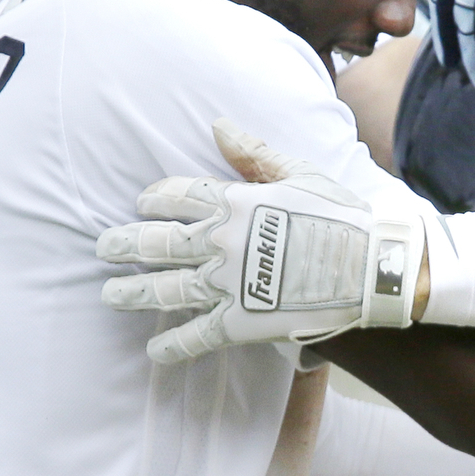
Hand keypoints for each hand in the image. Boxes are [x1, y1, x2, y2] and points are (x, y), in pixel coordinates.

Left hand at [96, 121, 421, 364]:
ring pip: (166, 289)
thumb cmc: (340, 214)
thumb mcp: (298, 172)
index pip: (177, 195)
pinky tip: (155, 351)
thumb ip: (253, 153)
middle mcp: (220, 242)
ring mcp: (227, 284)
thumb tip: (217, 124)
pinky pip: (198, 335)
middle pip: (157, 243)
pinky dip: (174, 345)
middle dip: (124, 245)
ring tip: (110, 295)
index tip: (142, 203)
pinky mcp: (241, 322)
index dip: (154, 198)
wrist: (370, 266)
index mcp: (233, 201)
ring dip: (132, 293)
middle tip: (104, 249)